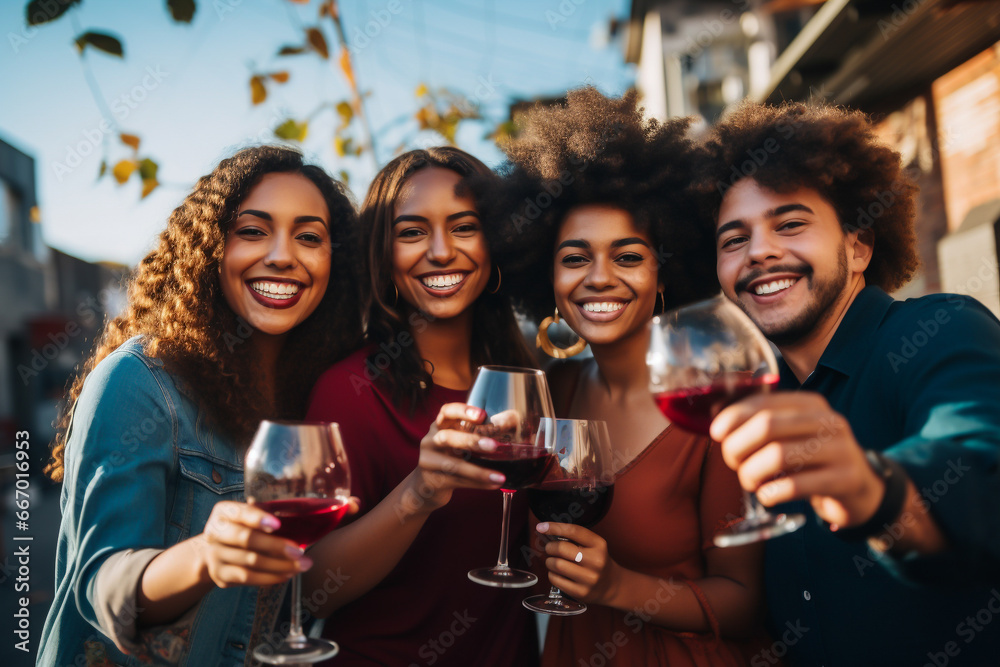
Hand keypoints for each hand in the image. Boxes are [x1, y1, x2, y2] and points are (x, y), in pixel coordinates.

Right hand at [197, 500, 313, 588]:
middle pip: (246, 539)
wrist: (213, 554)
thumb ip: (264, 515)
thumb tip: (292, 517)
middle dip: (276, 546)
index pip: (241, 512)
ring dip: (280, 565)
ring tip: (301, 565)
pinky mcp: (220, 574)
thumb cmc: (240, 529)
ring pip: (251, 561)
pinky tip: (287, 575)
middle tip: (299, 551)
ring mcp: (215, 555)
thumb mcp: (248, 517)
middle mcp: (214, 532)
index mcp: (224, 511)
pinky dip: (270, 577)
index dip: (258, 518)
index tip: (278, 524)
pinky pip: (248, 578)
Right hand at [403, 403, 504, 516]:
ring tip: (499, 477)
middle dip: (470, 441)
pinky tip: (493, 484)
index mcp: (439, 427)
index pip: (447, 412)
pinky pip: (457, 481)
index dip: (463, 411)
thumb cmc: (450, 458)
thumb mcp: (457, 443)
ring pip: (452, 465)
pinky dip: (477, 483)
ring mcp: (428, 461)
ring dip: (477, 471)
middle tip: (493, 446)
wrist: (427, 487)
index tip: (482, 415)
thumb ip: (473, 435)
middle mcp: (430, 441)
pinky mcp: (432, 480)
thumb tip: (506, 428)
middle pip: (447, 437)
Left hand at [536, 522, 622, 605]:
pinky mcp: (581, 592)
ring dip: (549, 561)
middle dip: (550, 547)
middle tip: (551, 549)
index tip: (541, 526)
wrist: (611, 585)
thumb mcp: (594, 545)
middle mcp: (596, 561)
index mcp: (599, 545)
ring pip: (556, 564)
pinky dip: (552, 574)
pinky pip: (556, 580)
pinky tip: (558, 573)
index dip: (554, 527)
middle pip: (561, 549)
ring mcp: (589, 578)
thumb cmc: (596, 561)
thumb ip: (575, 538)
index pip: (574, 531)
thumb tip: (547, 530)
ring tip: (554, 561)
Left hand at [710, 391, 884, 528]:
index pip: (764, 403)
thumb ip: (761, 426)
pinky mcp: (845, 479)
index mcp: (811, 405)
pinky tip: (767, 496)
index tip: (716, 434)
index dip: (733, 417)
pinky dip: (772, 492)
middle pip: (767, 426)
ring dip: (752, 472)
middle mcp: (828, 421)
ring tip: (749, 482)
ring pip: (778, 455)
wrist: (862, 489)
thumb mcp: (793, 436)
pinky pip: (796, 485)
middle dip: (738, 445)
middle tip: (732, 462)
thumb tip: (717, 424)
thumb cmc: (815, 461)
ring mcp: (840, 450)